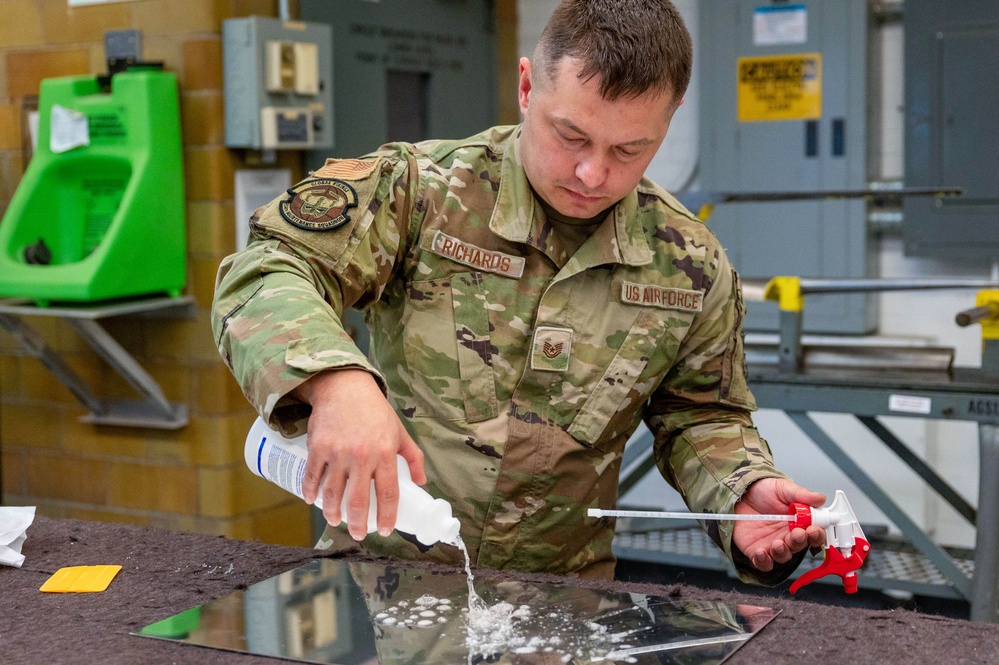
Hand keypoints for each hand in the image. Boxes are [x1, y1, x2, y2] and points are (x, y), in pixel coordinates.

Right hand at [293, 369, 424, 540]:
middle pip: (358, 501)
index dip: (387, 517)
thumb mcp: (400, 431)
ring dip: (332, 513)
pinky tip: (314, 501)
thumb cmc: (375, 410)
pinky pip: (312, 477)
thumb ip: (413, 457)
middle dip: (358, 524)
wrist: (344, 387)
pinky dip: (311, 492)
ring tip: (335, 521)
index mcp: (385, 453)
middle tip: (358, 534)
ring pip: (332, 493)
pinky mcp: (317, 447)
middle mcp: (361, 455)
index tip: (385, 530)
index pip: (388, 494)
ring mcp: (337, 452)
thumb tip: (421, 482)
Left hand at [732, 478, 825, 572]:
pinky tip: (761, 552)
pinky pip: (763, 563)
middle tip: (797, 533)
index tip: (813, 529)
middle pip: (799, 546)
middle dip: (800, 542)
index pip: (813, 534)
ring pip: (783, 556)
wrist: (739, 494)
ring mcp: (772, 545)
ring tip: (778, 543)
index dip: (816, 534)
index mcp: (798, 523)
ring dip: (782, 552)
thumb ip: (801, 495)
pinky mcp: (756, 550)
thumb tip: (820, 498)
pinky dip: (764, 561)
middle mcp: (787, 536)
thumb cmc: (762, 491)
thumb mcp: (783, 488)